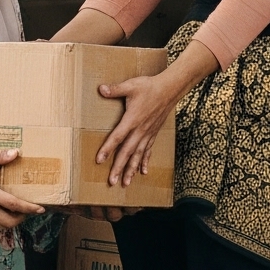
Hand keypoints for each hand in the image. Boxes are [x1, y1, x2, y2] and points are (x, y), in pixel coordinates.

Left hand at [96, 69, 183, 187]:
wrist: (170, 89)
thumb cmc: (149, 87)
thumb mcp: (130, 86)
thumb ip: (115, 89)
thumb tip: (100, 88)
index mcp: (132, 120)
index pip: (118, 137)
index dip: (108, 149)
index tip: (99, 160)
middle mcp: (140, 130)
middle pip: (128, 152)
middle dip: (119, 167)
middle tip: (112, 182)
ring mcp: (148, 133)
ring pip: (138, 155)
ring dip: (131, 169)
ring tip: (126, 183)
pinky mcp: (153, 133)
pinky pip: (148, 150)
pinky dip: (144, 161)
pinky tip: (143, 172)